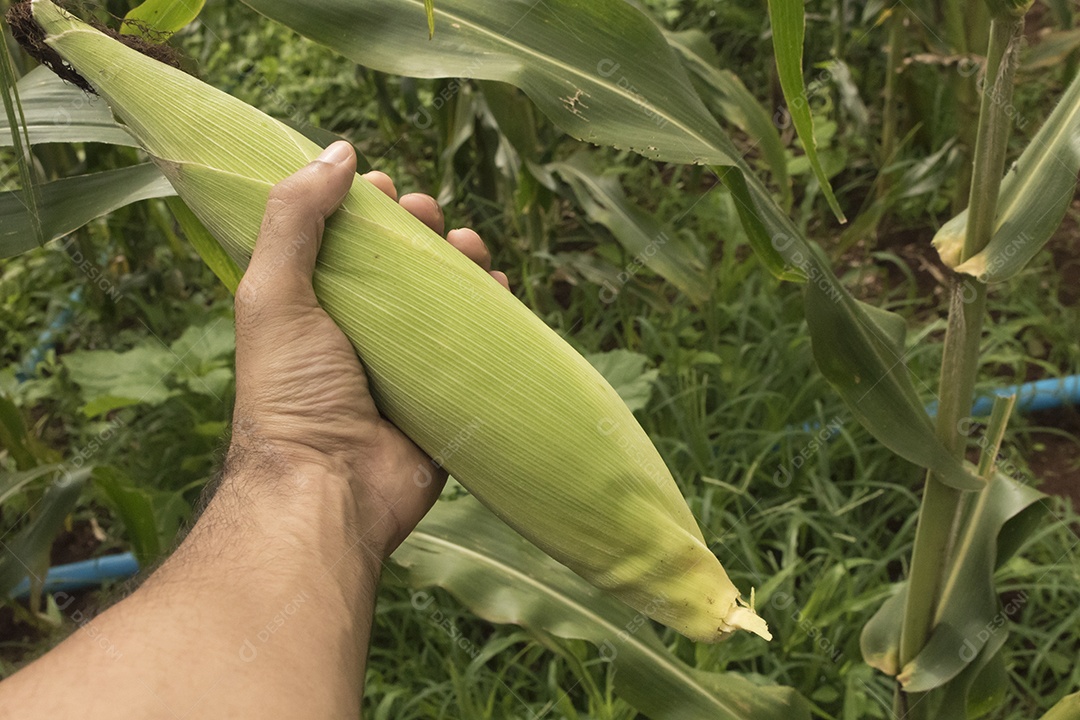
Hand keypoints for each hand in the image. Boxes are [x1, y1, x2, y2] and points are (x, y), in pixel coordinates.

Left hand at [229, 140, 506, 556]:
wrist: (331, 490)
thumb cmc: (293, 393)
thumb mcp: (274, 293)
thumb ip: (294, 219)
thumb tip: (340, 152)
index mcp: (314, 306)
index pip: (343, 241)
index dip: (364, 208)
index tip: (382, 189)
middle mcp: (359, 332)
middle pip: (400, 264)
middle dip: (420, 229)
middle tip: (428, 215)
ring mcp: (405, 364)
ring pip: (444, 297)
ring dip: (461, 262)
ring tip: (469, 248)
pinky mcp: (444, 393)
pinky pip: (477, 343)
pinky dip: (492, 312)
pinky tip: (499, 290)